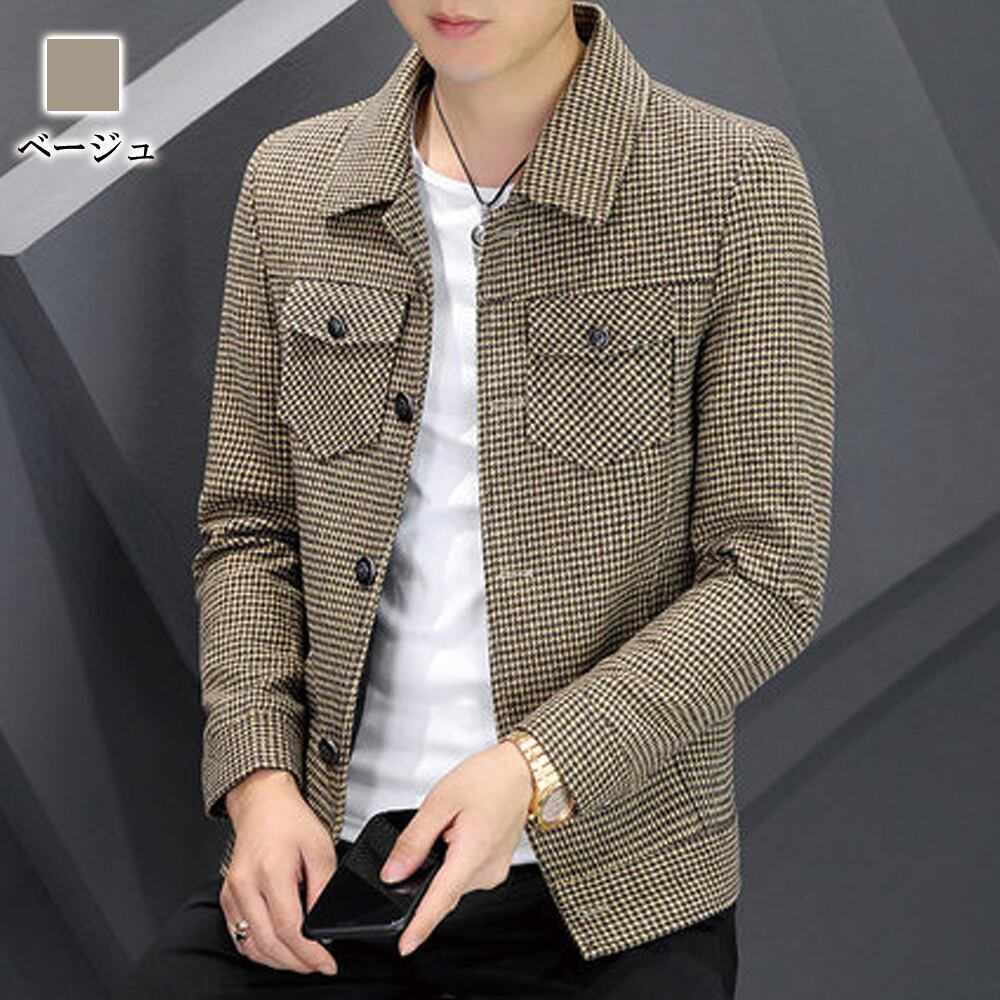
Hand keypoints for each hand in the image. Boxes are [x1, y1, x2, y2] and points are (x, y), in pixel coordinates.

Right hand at [219, 768, 338, 975]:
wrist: (263, 805)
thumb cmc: (291, 822)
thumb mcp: (321, 849)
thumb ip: (323, 889)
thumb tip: (325, 926)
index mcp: (270, 870)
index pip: (289, 927)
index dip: (309, 953)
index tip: (327, 963)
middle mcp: (245, 884)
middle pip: (269, 943)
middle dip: (296, 963)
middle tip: (318, 965)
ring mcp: (232, 893)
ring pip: (252, 946)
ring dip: (278, 961)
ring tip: (303, 959)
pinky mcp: (227, 899)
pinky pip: (240, 937)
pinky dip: (261, 950)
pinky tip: (280, 948)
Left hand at [379, 741, 534, 956]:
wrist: (523, 770)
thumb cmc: (489, 778)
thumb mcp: (440, 801)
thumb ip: (414, 840)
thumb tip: (393, 872)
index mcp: (473, 853)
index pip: (440, 900)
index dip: (420, 926)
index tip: (404, 946)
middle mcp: (488, 870)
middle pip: (443, 889)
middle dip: (426, 872)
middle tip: (436, 828)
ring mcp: (495, 871)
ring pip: (453, 881)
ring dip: (442, 864)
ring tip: (452, 824)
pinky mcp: (496, 867)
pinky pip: (466, 874)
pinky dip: (454, 861)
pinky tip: (459, 833)